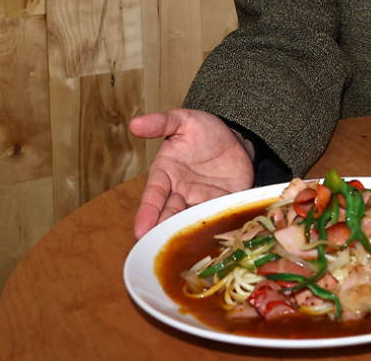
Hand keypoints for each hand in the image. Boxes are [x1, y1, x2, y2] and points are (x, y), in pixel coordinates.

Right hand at [129, 109, 254, 238]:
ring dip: (185, 233)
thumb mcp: (183, 120)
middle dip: (162, 231)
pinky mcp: (222, 203)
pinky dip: (213, 227)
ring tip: (181, 248)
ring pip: (190, 220)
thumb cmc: (204, 131)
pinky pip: (216, 216)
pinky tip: (211, 239)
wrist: (235, 138)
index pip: (153, 196)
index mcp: (165, 174)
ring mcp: (200, 200)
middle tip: (157, 249)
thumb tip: (135, 123)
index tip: (139, 231)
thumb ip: (161, 123)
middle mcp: (180, 192)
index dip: (146, 213)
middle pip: (168, 214)